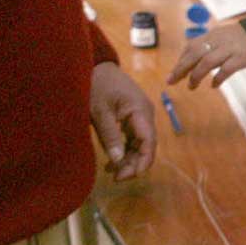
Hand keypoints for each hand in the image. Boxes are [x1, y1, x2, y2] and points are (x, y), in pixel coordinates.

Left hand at [90, 62, 155, 179]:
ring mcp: (140, 115)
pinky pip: (134, 138)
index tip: (132, 176)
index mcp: (140, 110)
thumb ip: (109, 135)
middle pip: (147, 145)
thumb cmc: (96, 85)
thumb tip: (118, 161)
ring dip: (129, 159)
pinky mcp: (133, 117)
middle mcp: (145, 114)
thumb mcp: (99, 111)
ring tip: (112, 173)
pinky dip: (125, 151)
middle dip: (135, 164)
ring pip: (140, 144)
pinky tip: (113, 162)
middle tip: (116, 178)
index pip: (149, 141)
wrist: (96, 66)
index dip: (143, 161)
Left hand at [166, 22, 245, 89]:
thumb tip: (196, 58)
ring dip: (196, 75)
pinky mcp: (241, 57)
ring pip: (206, 62)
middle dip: (181, 68)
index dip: (181, 59)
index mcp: (213, 35)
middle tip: (172, 81)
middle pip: (194, 54)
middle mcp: (219, 40)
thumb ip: (212, 45)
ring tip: (191, 86)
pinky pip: (226, 69)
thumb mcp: (225, 36)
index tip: (175, 72)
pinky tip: (214, 86)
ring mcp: (230, 49)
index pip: (191, 46)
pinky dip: (218, 78)